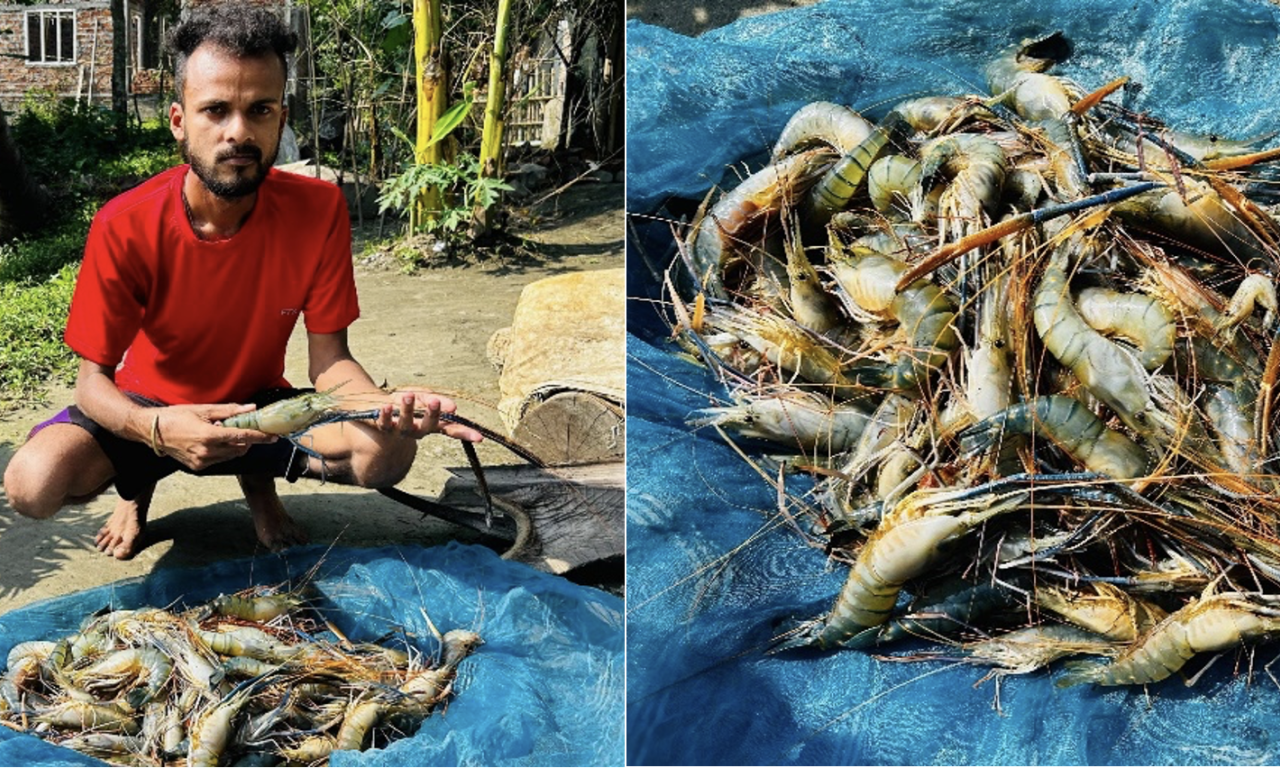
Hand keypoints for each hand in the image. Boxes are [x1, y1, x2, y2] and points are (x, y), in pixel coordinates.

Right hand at [148, 403, 277, 469]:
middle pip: (240, 448)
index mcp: (209, 436)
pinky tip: (213, 440)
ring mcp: (201, 462)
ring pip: (231, 455)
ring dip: (235, 445)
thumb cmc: (175, 416)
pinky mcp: (197, 467)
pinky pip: (220, 460)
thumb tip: (251, 408)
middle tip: (244, 427)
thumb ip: (229, 411)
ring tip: (222, 432)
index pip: (242, 437)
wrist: (151, 431)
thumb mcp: (203, 409)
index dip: (260, 437)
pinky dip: (223, 451)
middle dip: (247, 439)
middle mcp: (206, 452)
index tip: (273, 437)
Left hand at [374, 392, 483, 442]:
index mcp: (431, 424)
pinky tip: (387, 406)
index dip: (464, 433)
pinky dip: (386, 415)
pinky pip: (385, 423)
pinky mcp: (383, 427)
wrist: (374, 409)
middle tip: (436, 402)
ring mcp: (400, 430)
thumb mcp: (421, 397)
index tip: (479, 437)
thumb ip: (435, 400)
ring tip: (408, 395)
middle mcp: (417, 430)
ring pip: (406, 425)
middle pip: (428, 426)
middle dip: (433, 414)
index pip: (450, 429)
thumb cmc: (403, 403)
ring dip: (408, 411)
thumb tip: (453, 407)